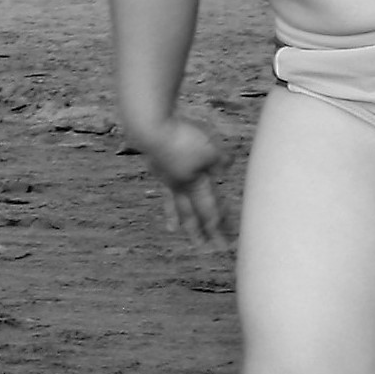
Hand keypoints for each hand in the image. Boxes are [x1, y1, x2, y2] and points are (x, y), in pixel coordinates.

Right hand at [130, 109, 232, 247]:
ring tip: (172, 229)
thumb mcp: (212, 147)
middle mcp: (178, 185)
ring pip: (172, 201)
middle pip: (190, 214)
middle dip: (198, 232)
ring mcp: (164, 176)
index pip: (210, 211)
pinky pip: (164, 184)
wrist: (149, 126)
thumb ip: (221, 160)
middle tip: (202, 247)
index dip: (219, 228)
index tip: (225, 244)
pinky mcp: (155, 164)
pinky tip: (169, 187)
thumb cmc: (183, 137)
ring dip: (175, 217)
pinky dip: (167, 192)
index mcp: (194, 184)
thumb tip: (224, 169)